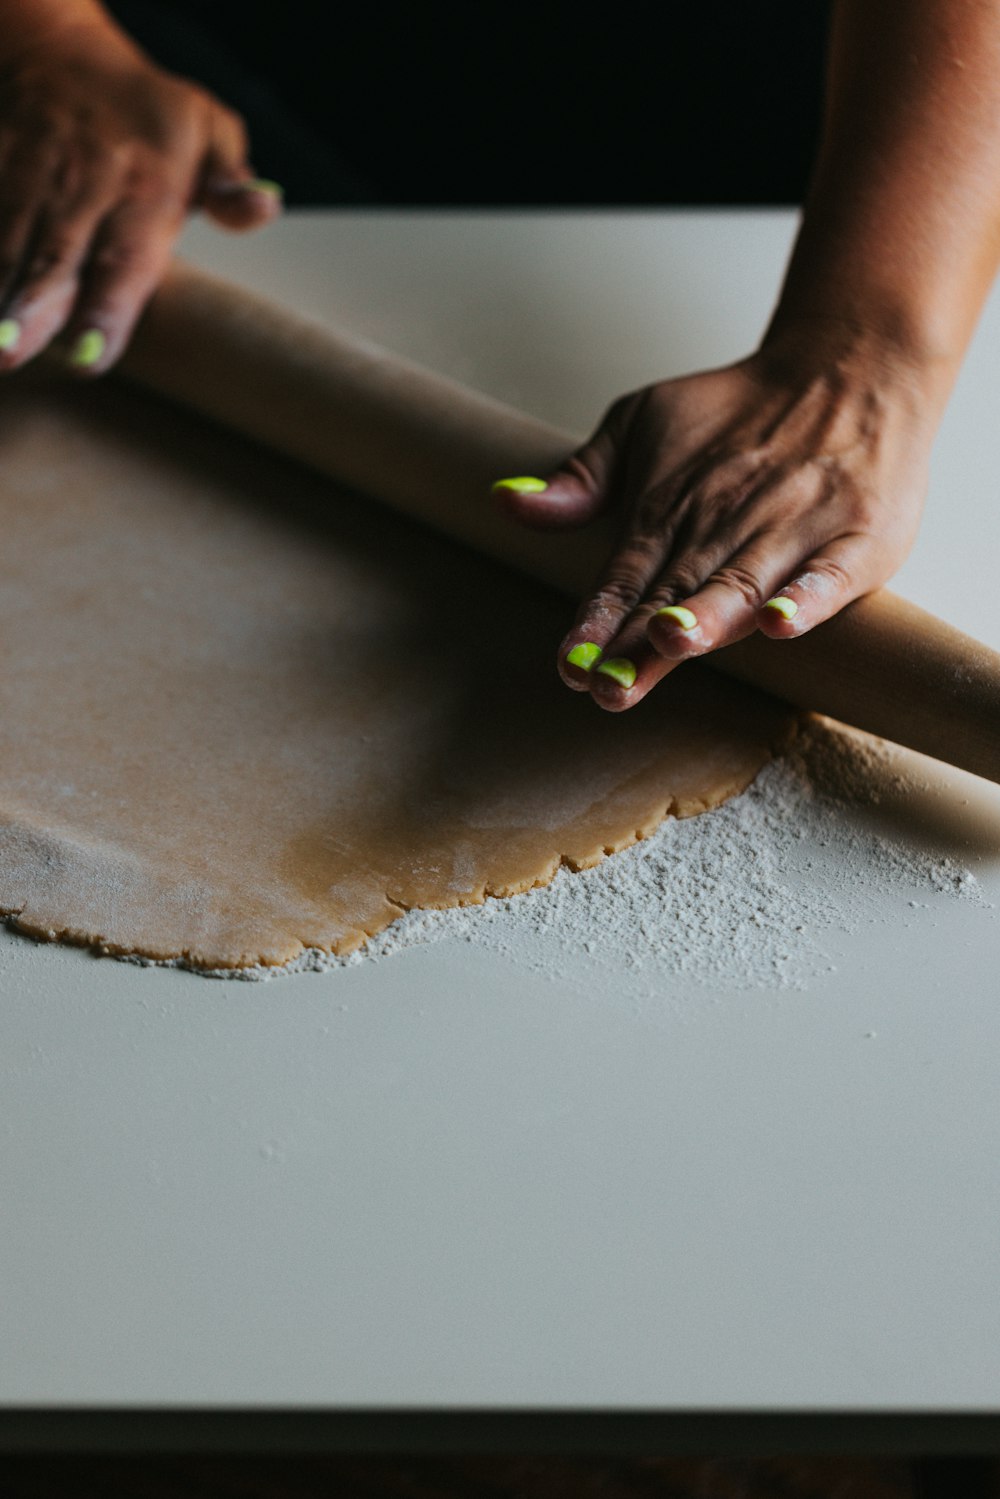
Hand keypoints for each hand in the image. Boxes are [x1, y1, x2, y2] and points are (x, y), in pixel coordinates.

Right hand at [0, 13, 279, 374]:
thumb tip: (263, 206)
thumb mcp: (208, 129)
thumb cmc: (150, 114)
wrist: (58, 48)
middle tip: (10, 356)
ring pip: (11, 239)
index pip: (126, 257)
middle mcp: (85, 185)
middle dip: (33, 308)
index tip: (90, 357)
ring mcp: (32, 176)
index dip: (107, 308)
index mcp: (147, 186)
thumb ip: (229, 183)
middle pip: (57, 256)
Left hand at [495, 328, 938, 710]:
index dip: (598, 623)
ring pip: (743, 583)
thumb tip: (507, 504)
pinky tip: (779, 624)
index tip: (570, 666)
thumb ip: (582, 477)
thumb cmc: (736, 410)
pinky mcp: (857, 536)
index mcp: (670, 507)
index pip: (625, 576)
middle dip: (639, 644)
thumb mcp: (643, 420)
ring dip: (708, 617)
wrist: (848, 366)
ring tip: (672, 644)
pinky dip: (807, 599)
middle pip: (676, 593)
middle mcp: (726, 523)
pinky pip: (829, 573)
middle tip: (609, 686)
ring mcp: (793, 528)